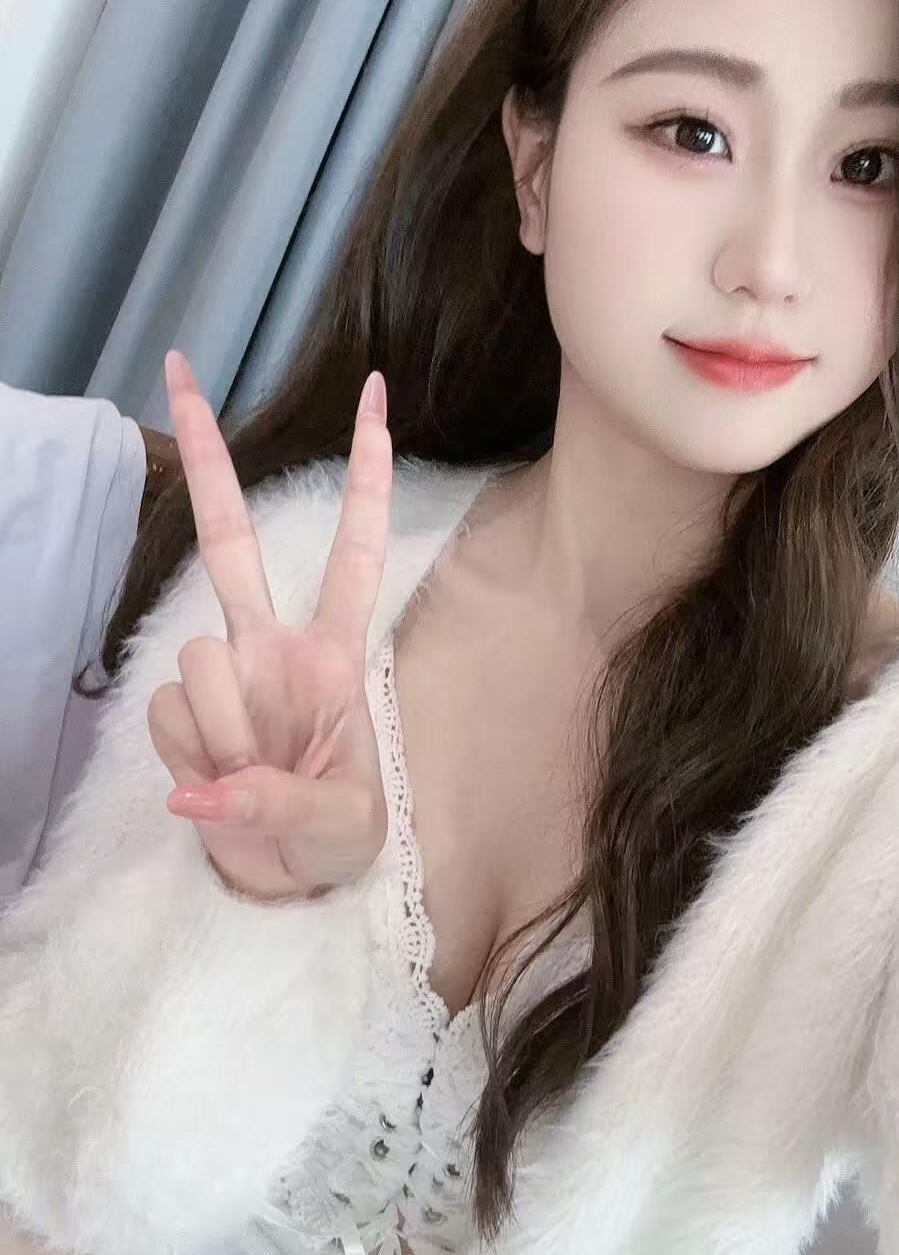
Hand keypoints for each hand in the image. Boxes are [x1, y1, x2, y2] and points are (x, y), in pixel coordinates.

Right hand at [145, 349, 393, 902]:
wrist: (288, 887)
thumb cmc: (340, 845)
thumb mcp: (343, 832)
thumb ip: (279, 809)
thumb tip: (204, 800)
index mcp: (335, 654)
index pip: (355, 551)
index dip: (365, 477)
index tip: (377, 397)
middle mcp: (272, 649)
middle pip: (230, 539)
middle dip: (207, 456)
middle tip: (177, 367)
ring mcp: (221, 678)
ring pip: (197, 665)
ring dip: (224, 739)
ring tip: (256, 786)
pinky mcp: (177, 716)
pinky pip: (165, 719)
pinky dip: (190, 765)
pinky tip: (214, 788)